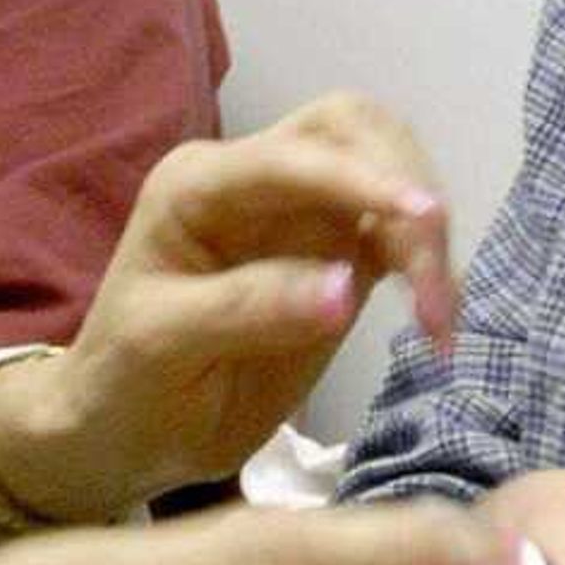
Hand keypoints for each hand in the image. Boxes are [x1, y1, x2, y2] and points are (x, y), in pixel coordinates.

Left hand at [0, 93, 455, 519]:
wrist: (129, 431)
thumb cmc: (126, 381)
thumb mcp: (162, 346)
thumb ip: (247, 310)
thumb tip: (345, 290)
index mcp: (198, 184)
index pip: (292, 157)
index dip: (361, 179)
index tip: (422, 216)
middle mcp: (253, 181)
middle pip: (354, 133)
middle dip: (405, 194)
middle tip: (431, 293)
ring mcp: (300, 212)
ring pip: (387, 169)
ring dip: (425, 230)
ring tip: (439, 319)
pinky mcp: (337, 254)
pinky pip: (397, 232)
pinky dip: (427, 265)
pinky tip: (436, 322)